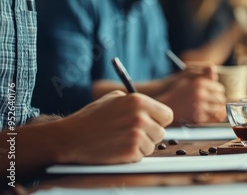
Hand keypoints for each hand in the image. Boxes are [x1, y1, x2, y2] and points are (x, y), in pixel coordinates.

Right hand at [56, 91, 173, 163]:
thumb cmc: (92, 117)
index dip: (159, 121)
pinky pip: (141, 156)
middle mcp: (140, 117)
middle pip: (161, 132)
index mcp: (138, 101)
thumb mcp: (114, 98)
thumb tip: (154, 108)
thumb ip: (136, 101)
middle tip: (132, 134)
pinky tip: (117, 148)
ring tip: (121, 140)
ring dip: (141, 146)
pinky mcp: (131, 152)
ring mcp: (136, 135)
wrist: (71, 137)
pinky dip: (132, 155)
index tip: (152, 124)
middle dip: (150, 135)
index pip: (167, 115)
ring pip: (152, 145)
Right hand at [158, 65, 225, 123]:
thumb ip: (203, 74)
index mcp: (199, 83)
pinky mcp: (198, 118)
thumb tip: (215, 72)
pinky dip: (215, 117)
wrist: (166, 106)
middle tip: (218, 103)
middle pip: (220, 98)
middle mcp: (200, 94)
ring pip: (219, 108)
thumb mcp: (188, 78)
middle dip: (220, 101)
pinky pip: (213, 118)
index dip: (219, 92)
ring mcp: (200, 106)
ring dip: (219, 109)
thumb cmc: (177, 92)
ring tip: (217, 110)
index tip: (217, 94)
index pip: (219, 88)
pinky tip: (212, 115)